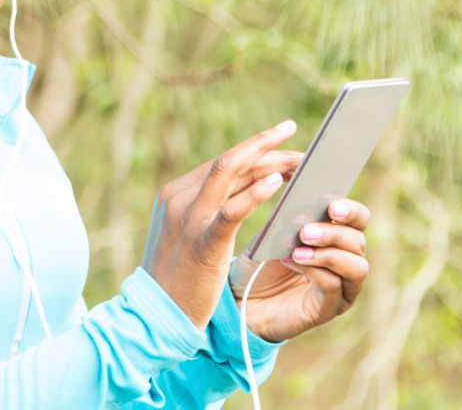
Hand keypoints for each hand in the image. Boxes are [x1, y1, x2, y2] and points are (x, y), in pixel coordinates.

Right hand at [141, 121, 302, 328]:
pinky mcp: (203, 241)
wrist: (158, 315)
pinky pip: (233, 209)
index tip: (284, 146)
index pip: (223, 162)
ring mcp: (189, 217)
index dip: (258, 152)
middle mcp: (180, 196)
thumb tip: (256, 187)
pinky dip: (257, 193)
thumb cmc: (180, 279)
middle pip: (232, 161)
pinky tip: (279, 183)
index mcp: (176, 192)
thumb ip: (214, 209)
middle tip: (303, 150)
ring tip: (302, 161)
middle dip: (270, 150)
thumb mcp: (191, 234)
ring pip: (233, 172)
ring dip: (272, 163)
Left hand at [229, 197, 370, 342]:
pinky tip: (294, 263)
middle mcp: (347, 262)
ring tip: (298, 250)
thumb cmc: (261, 264)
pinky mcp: (329, 309)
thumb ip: (290, 222)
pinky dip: (315, 271)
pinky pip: (335, 287)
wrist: (244, 301)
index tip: (332, 207)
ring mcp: (342, 288)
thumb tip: (303, 209)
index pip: (359, 220)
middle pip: (358, 242)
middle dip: (334, 233)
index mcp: (337, 237)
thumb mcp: (272, 236)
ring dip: (329, 255)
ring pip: (356, 267)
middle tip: (306, 232)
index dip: (351, 211)